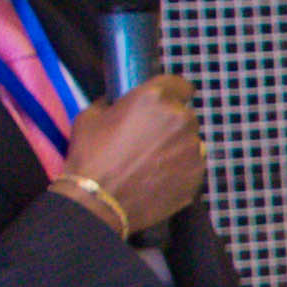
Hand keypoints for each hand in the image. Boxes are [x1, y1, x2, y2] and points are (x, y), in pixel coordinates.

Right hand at [60, 77, 206, 233]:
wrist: (98, 202)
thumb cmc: (90, 157)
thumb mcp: (91, 116)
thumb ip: (112, 103)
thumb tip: (117, 102)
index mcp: (155, 99)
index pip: (179, 85)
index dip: (171, 94)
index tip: (164, 103)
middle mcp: (180, 120)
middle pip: (183, 116)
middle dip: (169, 124)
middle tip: (148, 139)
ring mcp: (192, 149)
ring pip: (189, 142)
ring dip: (175, 147)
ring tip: (150, 162)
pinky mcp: (196, 176)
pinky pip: (191, 166)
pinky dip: (179, 169)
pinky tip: (156, 178)